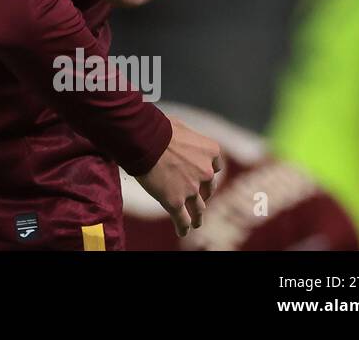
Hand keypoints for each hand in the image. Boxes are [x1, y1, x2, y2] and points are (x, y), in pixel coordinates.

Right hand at [135, 117, 222, 236]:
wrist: (144, 139)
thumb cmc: (157, 127)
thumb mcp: (179, 127)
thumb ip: (185, 138)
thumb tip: (176, 136)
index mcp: (210, 152)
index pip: (214, 167)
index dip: (207, 174)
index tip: (203, 178)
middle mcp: (205, 172)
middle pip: (207, 189)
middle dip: (203, 195)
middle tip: (197, 200)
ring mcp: (191, 189)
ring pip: (198, 208)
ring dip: (197, 216)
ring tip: (195, 222)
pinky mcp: (175, 201)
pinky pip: (182, 220)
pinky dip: (183, 227)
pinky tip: (181, 232)